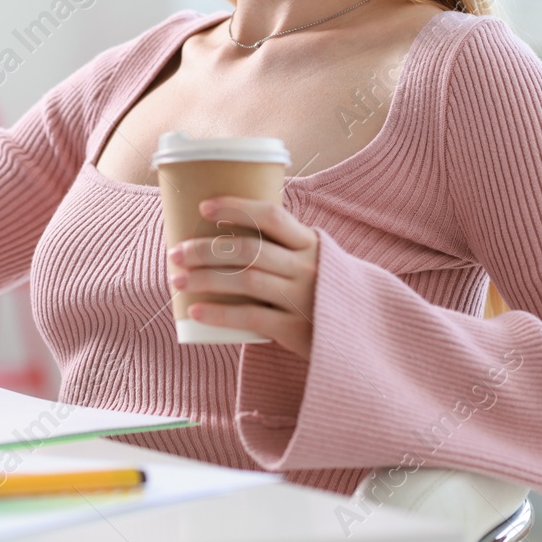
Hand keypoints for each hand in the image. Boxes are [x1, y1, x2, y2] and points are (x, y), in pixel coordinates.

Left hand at [166, 195, 318, 357]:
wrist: (366, 335)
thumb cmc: (326, 292)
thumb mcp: (315, 261)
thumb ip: (284, 248)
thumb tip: (225, 235)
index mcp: (311, 244)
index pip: (271, 216)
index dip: (236, 207)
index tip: (203, 206)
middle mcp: (308, 268)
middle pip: (249, 250)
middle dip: (206, 249)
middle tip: (175, 253)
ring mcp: (303, 298)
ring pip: (246, 281)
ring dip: (205, 279)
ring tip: (177, 281)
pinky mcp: (296, 330)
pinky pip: (252, 318)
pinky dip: (220, 313)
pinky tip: (196, 311)